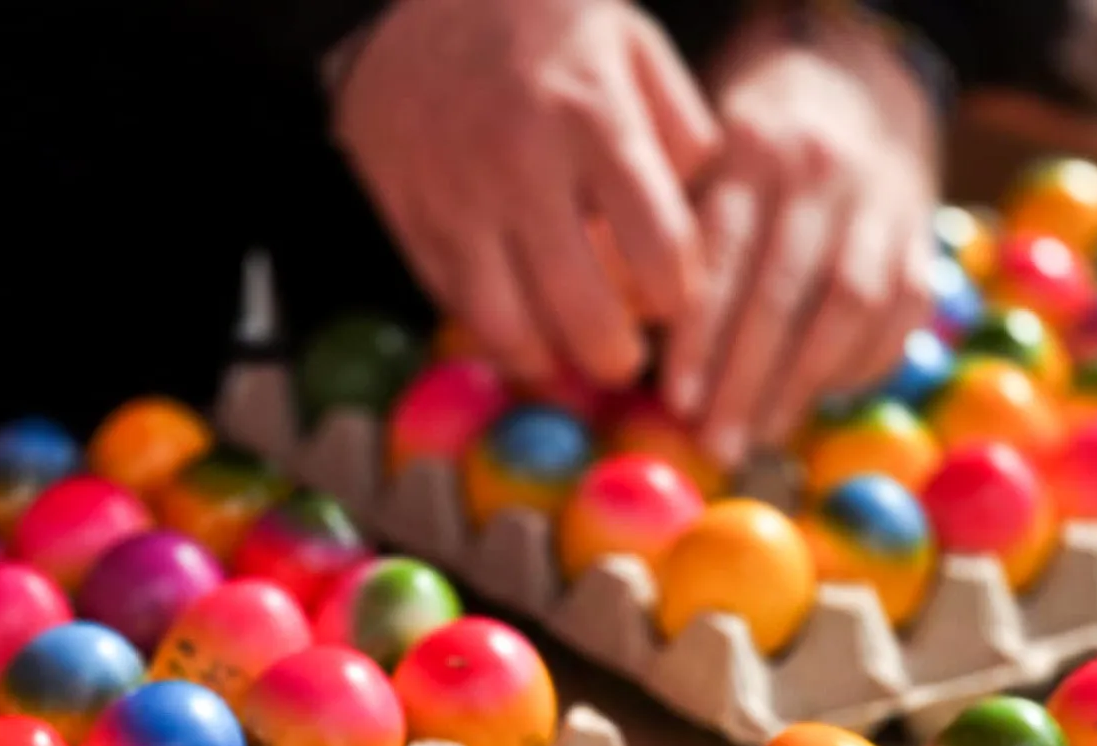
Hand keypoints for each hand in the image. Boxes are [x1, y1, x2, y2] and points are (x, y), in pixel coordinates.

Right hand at [332, 0, 717, 387]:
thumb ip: (681, 132)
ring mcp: (457, 195)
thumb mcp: (634, 44)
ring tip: (565, 353)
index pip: (658, 250)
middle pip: (582, 308)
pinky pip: (452, 302)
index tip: (674, 300)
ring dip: (546, 360)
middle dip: (613, 356)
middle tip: (622, 358)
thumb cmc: (544, 21)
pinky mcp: (406, 212)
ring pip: (506, 325)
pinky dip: (488, 329)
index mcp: (594, 119)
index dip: (677, 298)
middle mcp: (523, 164)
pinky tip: (515, 323)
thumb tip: (689, 227)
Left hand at [664, 12, 938, 464]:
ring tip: (759, 437)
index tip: (677, 401)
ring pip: (850, 309)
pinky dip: (857, 368)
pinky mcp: (922, 242)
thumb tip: (629, 333)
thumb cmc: (751, 146)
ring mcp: (884, 207)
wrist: (857, 85)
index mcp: (755, 148)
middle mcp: (826, 173)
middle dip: (746, 380)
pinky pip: (898, 317)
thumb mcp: (703, 161)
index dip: (701, 336)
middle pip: (787, 292)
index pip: (726, 255)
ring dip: (801, 385)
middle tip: (714, 443)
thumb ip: (674, 236)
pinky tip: (814, 403)